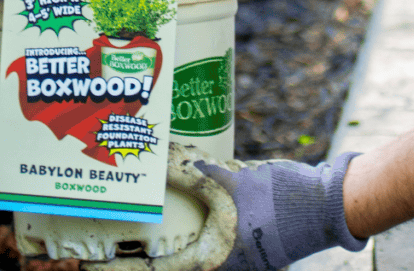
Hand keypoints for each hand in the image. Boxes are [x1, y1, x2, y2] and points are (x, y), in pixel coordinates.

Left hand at [83, 144, 365, 270]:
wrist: (326, 205)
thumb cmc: (281, 199)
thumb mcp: (228, 179)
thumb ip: (188, 168)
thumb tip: (154, 154)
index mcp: (208, 264)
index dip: (115, 269)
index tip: (87, 263)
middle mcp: (217, 270)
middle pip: (164, 267)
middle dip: (134, 254)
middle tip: (104, 235)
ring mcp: (230, 264)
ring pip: (182, 256)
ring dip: (159, 243)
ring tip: (134, 222)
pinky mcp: (240, 251)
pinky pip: (201, 247)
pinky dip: (182, 234)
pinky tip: (172, 214)